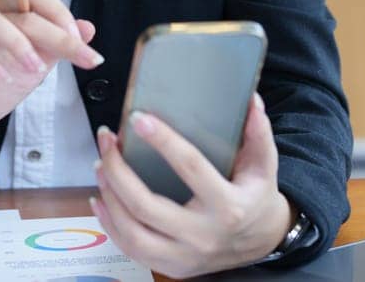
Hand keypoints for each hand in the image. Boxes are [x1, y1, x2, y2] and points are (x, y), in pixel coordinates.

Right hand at [0, 0, 103, 154]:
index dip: (59, 13)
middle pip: (19, 5)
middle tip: (77, 55)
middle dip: (54, 32)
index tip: (81, 43)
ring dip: (18, 42)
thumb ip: (57, 47)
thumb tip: (88, 28)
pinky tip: (5, 79)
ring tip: (35, 70)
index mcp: (5, 17)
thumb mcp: (34, 69)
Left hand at [90, 93, 294, 277]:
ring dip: (109, 197)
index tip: (139, 119)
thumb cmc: (256, 196)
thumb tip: (251, 99)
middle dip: (118, 170)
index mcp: (229, 206)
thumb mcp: (264, 164)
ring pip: (133, 233)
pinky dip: (110, 224)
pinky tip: (100, 198)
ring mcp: (186, 256)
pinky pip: (131, 249)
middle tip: (107, 140)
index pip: (191, 168)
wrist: (262, 242)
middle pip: (147, 206)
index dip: (164, 141)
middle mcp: (204, 235)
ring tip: (101, 165)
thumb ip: (258, 132)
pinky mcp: (173, 267)